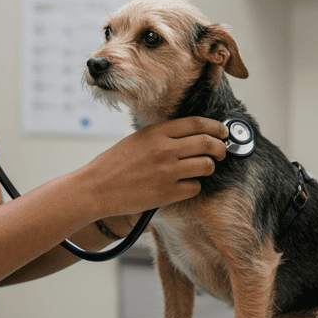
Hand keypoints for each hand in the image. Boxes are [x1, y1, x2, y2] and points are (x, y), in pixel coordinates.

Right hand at [77, 117, 228, 220]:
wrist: (96, 188)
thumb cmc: (114, 164)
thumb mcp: (138, 139)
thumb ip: (163, 136)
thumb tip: (191, 135)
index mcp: (156, 132)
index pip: (197, 124)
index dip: (216, 127)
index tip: (222, 132)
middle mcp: (164, 150)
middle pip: (207, 143)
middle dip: (220, 148)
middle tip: (220, 152)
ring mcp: (167, 172)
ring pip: (206, 166)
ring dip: (208, 168)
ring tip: (201, 169)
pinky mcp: (167, 193)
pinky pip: (195, 187)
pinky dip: (194, 186)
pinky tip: (184, 186)